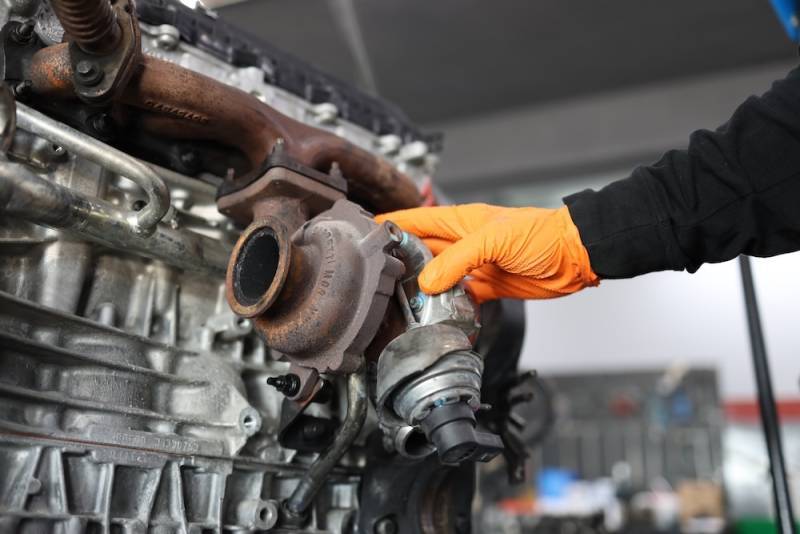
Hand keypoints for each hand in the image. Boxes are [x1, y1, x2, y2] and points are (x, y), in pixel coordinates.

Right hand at [376, 203, 598, 302]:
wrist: (574, 257)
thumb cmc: (542, 235)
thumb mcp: (494, 240)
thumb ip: (458, 260)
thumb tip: (427, 281)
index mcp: (459, 222)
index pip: (414, 220)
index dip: (390, 225)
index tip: (364, 235)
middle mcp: (462, 243)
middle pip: (420, 251)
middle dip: (400, 262)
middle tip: (379, 279)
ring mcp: (473, 265)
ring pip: (437, 277)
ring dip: (422, 288)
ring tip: (401, 301)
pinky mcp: (486, 286)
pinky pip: (458, 297)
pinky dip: (447, 306)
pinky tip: (436, 314)